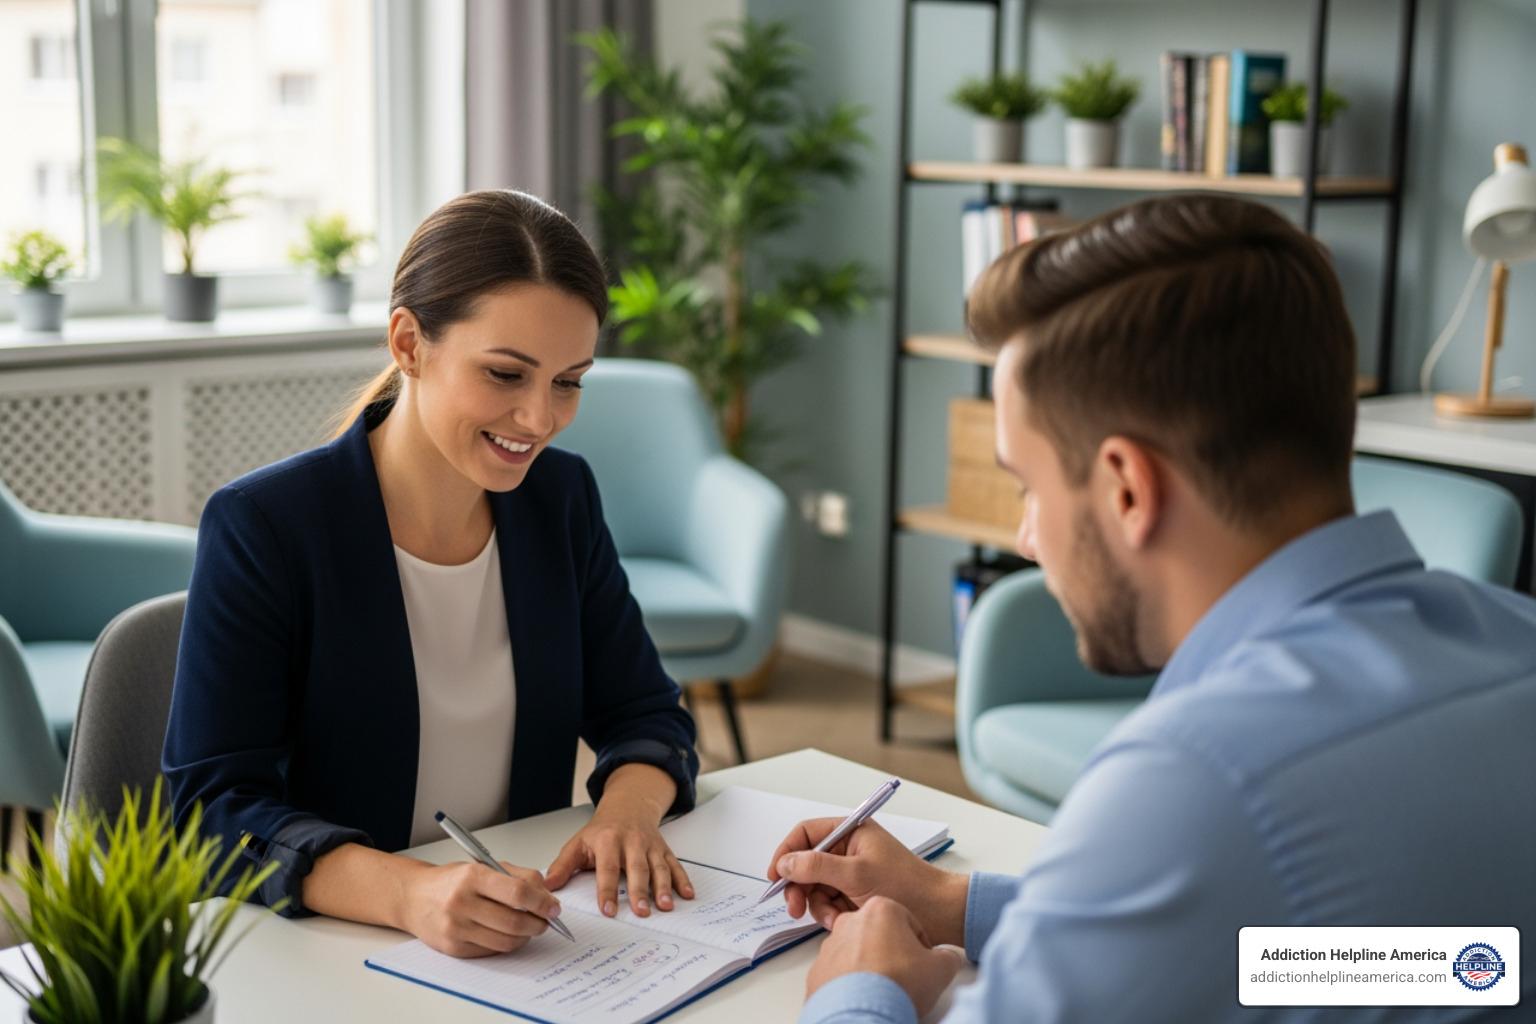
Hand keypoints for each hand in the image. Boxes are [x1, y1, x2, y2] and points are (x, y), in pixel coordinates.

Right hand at [401, 860, 560, 957]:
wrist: (414, 897)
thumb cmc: (452, 881)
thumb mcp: (484, 866)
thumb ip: (518, 876)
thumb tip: (546, 894)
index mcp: (472, 877)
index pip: (517, 892)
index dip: (541, 902)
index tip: (554, 907)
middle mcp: (461, 903)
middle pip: (514, 921)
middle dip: (538, 923)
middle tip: (547, 920)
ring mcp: (456, 928)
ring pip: (505, 941)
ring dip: (526, 936)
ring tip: (530, 928)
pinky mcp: (453, 949)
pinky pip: (491, 951)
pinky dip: (506, 944)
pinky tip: (509, 934)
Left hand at [544, 763, 692, 917]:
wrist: (627, 807)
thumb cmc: (602, 831)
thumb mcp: (578, 843)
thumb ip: (562, 866)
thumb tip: (547, 886)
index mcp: (608, 841)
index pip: (606, 868)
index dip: (607, 890)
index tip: (608, 910)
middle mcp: (632, 842)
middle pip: (636, 869)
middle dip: (639, 891)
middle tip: (641, 912)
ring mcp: (650, 846)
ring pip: (658, 868)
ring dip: (663, 888)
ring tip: (665, 907)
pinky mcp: (663, 850)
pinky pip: (675, 865)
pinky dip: (683, 880)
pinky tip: (687, 894)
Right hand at [769, 817, 968, 946]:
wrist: (937, 913)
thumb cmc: (905, 885)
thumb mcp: (856, 874)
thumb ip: (817, 866)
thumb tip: (786, 863)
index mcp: (851, 831)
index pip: (806, 833)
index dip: (786, 853)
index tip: (774, 876)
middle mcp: (848, 848)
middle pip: (806, 863)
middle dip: (799, 887)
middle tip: (794, 908)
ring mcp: (850, 872)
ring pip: (815, 887)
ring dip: (818, 905)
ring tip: (834, 919)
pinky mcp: (854, 893)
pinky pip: (828, 902)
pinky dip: (831, 914)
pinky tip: (843, 922)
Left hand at [806, 896, 961, 1015]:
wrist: (862, 1014)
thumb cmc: (898, 984)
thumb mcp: (941, 968)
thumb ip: (947, 957)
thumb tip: (946, 959)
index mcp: (880, 910)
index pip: (908, 923)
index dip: (920, 945)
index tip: (923, 962)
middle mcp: (850, 921)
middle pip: (879, 935)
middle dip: (892, 953)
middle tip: (905, 976)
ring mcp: (829, 946)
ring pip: (856, 953)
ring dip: (870, 967)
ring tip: (885, 990)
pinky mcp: (817, 971)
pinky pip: (838, 975)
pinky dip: (850, 984)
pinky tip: (865, 999)